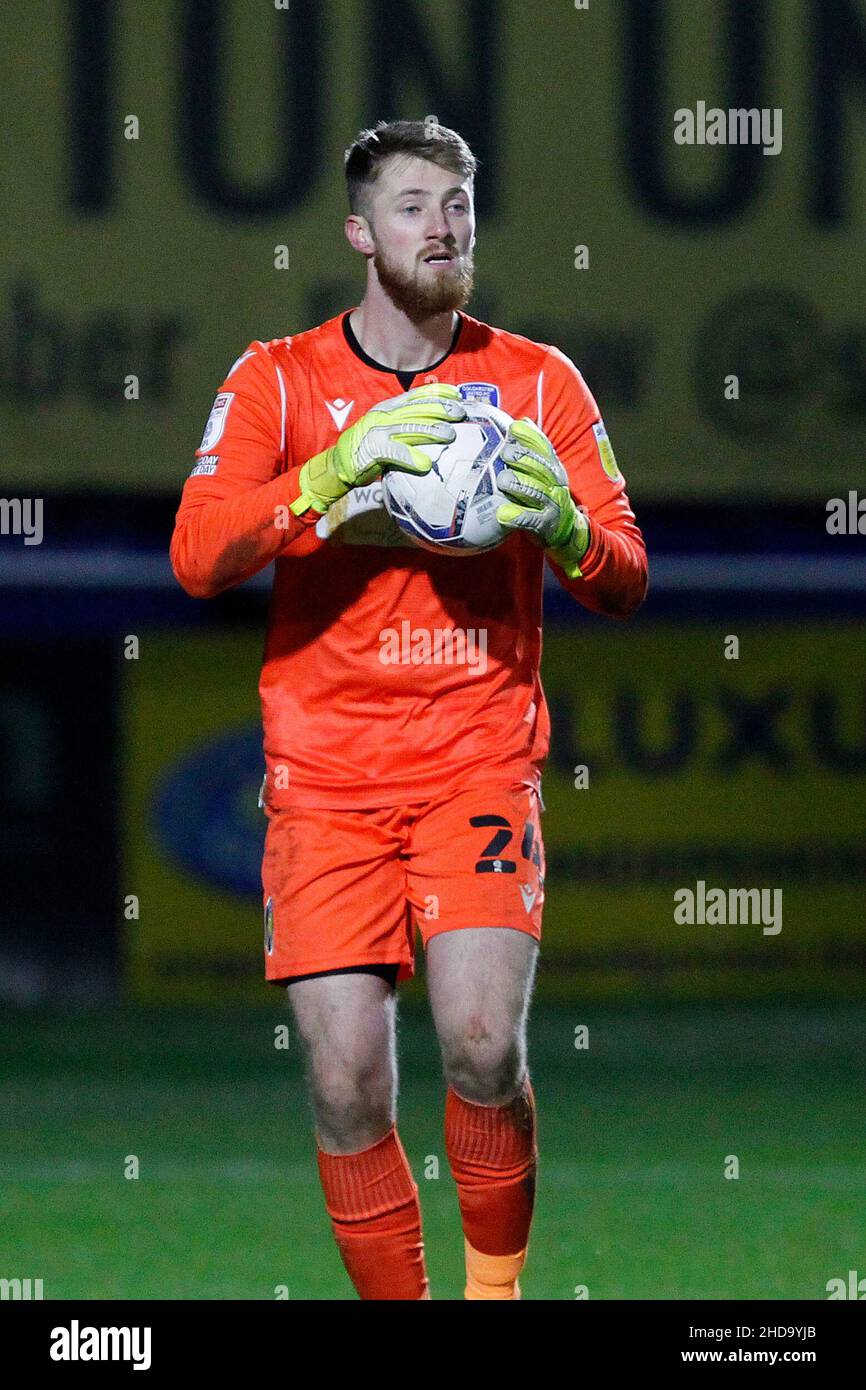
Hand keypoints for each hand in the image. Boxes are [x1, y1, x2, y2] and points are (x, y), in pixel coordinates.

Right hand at [290, 383, 466, 515]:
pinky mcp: (373, 450)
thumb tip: (437, 420)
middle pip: (417, 408)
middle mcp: (384, 415)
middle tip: (460, 413)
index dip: (437, 392)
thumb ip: (408, 423)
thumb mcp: (389, 428)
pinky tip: (425, 463)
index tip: (456, 393)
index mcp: (389, 406)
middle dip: (440, 409)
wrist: (340, 463)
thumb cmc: (370, 447)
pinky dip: (411, 457)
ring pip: (409, 427)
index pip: (416, 395)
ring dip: (431, 430)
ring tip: (449, 434)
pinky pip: (395, 452)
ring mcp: (378, 431)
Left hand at [495, 418, 590, 576]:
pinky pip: (531, 519)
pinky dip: (517, 516)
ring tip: (503, 479)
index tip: (513, 428)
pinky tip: (502, 514)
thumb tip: (521, 422)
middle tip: (504, 453)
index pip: (544, 448)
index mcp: (554, 468)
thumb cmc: (546, 496)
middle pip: (541, 468)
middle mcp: (556, 484)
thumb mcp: (544, 471)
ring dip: (520, 485)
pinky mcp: (546, 524)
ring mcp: (552, 504)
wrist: (566, 529)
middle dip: (523, 458)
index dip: (529, 437)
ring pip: (536, 492)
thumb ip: (533, 450)